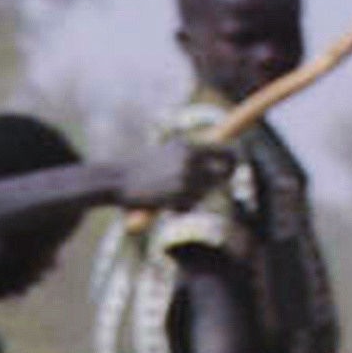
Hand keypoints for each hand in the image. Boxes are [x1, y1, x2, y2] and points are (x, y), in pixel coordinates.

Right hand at [103, 140, 228, 211]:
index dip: (234, 161)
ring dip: (195, 194)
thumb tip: (225, 155)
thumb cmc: (145, 165)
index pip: (227, 153)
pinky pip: (190, 205)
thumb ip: (196, 154)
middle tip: (209, 184)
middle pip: (224, 175)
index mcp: (191, 146)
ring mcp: (185, 181)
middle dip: (219, 181)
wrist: (117, 179)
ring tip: (172, 190)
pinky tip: (163, 201)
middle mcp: (191, 162)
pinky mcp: (177, 199)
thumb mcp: (171, 150)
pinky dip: (181, 205)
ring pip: (206, 192)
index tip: (233, 166)